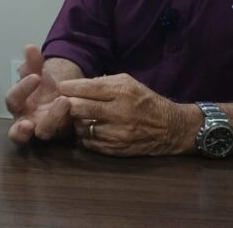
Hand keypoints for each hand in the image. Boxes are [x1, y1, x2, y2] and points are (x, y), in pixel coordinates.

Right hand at [5, 45, 72, 144]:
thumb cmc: (48, 82)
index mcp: (19, 105)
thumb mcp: (40, 71)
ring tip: (65, 101)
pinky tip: (77, 105)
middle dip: (21, 131)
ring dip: (53, 118)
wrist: (69, 88)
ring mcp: (46, 128)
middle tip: (28, 125)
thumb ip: (34, 61)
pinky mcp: (64, 132)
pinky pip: (65, 130)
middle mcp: (29, 120)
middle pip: (17, 134)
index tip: (36, 77)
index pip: (12, 100)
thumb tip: (29, 47)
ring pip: (44, 133)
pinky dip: (71, 117)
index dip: (21, 90)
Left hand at [58, 73, 190, 155]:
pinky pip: (89, 143)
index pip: (87, 88)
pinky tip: (90, 129)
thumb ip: (102, 82)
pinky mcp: (116, 150)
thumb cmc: (146, 101)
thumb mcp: (128, 83)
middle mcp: (119, 113)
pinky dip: (85, 136)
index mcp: (122, 92)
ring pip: (81, 127)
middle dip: (68, 105)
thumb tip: (75, 85)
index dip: (69, 88)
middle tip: (64, 103)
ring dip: (77, 122)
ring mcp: (117, 134)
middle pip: (79, 108)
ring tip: (81, 116)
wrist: (171, 128)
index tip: (61, 87)